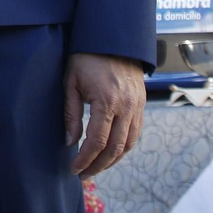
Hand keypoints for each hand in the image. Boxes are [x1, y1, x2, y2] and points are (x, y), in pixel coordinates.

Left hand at [65, 53, 145, 176]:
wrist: (113, 38)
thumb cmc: (86, 57)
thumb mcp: (71, 82)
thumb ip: (71, 113)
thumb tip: (70, 142)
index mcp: (107, 101)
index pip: (97, 141)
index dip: (85, 159)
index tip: (74, 169)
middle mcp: (127, 106)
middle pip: (115, 148)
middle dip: (98, 165)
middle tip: (83, 175)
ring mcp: (137, 106)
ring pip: (128, 144)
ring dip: (112, 160)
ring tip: (95, 168)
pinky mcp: (141, 104)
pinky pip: (135, 133)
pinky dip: (123, 147)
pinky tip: (109, 152)